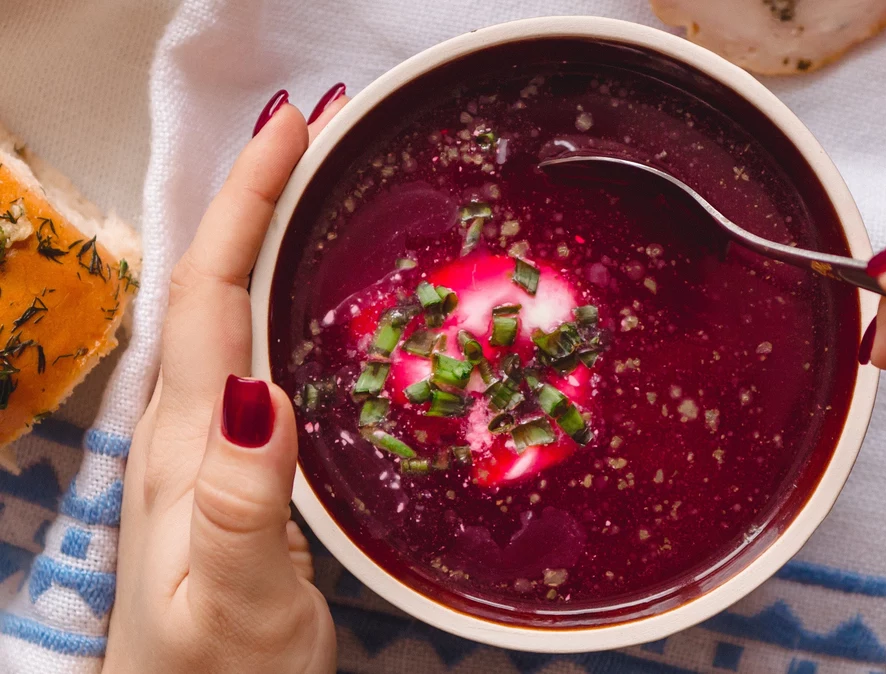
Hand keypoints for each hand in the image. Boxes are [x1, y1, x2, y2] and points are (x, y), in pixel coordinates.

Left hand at [105, 86, 347, 672]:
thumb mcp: (233, 603)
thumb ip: (238, 507)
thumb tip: (261, 393)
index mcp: (188, 445)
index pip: (210, 295)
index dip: (243, 203)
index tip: (291, 129)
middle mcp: (189, 432)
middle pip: (213, 287)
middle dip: (255, 199)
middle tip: (316, 136)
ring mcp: (208, 453)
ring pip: (232, 318)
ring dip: (265, 242)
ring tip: (318, 192)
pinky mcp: (235, 474)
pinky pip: (255, 358)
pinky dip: (281, 304)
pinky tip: (315, 307)